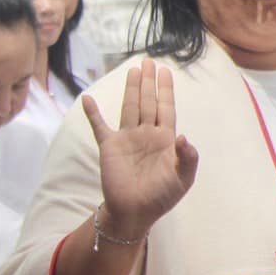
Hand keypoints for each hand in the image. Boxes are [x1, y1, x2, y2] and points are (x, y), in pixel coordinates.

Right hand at [82, 60, 199, 239]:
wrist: (135, 213)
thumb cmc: (162, 197)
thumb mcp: (183, 178)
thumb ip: (187, 157)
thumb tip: (183, 136)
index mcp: (165, 139)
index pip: (167, 108)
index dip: (166, 90)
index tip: (167, 72)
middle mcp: (146, 134)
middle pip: (148, 102)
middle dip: (149, 82)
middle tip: (149, 61)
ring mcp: (127, 139)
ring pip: (130, 107)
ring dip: (131, 89)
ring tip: (134, 70)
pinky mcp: (109, 147)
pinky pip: (100, 126)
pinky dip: (93, 113)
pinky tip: (88, 98)